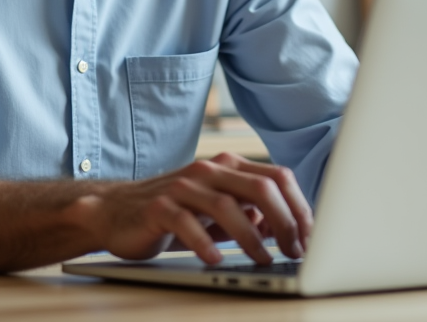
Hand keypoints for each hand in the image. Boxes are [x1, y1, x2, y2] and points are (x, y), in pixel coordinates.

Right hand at [77, 153, 312, 264]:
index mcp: (228, 166)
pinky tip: (216, 260)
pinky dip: (205, 244)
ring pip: (227, 205)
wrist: (117, 212)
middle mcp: (209, 170)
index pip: (277, 178)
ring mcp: (183, 187)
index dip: (299, 207)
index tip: (310, 237)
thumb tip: (284, 228)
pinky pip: (186, 224)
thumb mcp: (217, 210)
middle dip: (285, 222)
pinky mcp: (159, 207)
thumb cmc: (174, 212)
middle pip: (260, 188)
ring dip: (252, 238)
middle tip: (294, 251)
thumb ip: (250, 212)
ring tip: (264, 260)